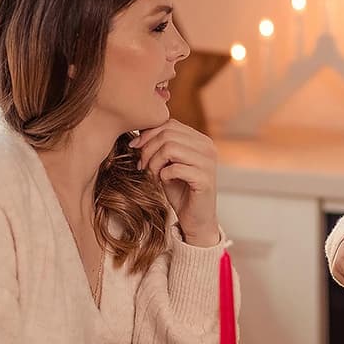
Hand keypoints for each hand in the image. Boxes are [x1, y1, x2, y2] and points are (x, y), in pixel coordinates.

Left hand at [130, 120, 218, 245]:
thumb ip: (160, 145)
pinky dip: (163, 175)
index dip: (148, 134)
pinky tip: (163, 181)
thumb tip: (137, 129)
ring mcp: (208, 163)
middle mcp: (208, 147)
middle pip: (168, 134)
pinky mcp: (205, 179)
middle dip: (148, 149)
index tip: (135, 149)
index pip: (169, 123)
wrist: (195, 219)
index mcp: (200, 140)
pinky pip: (175, 168)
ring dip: (154, 162)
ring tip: (151, 174)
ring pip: (170, 148)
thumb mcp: (167, 163)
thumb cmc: (180, 190)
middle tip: (142, 165)